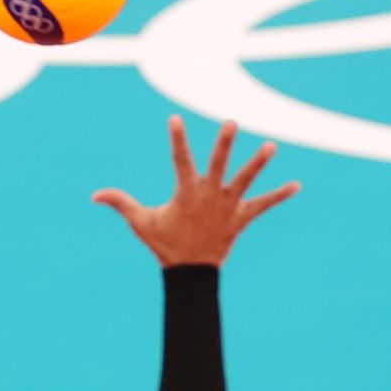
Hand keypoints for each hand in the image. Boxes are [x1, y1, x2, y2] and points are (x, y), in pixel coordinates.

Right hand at [93, 116, 299, 266]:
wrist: (189, 272)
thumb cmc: (164, 243)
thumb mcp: (140, 222)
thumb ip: (120, 203)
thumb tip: (94, 195)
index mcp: (186, 192)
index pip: (180, 159)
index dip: (177, 138)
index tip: (175, 118)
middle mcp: (209, 195)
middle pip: (219, 163)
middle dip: (225, 143)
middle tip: (232, 122)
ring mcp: (228, 206)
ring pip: (245, 180)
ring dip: (258, 163)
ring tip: (271, 146)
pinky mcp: (241, 218)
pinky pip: (263, 205)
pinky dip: (279, 196)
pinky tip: (296, 185)